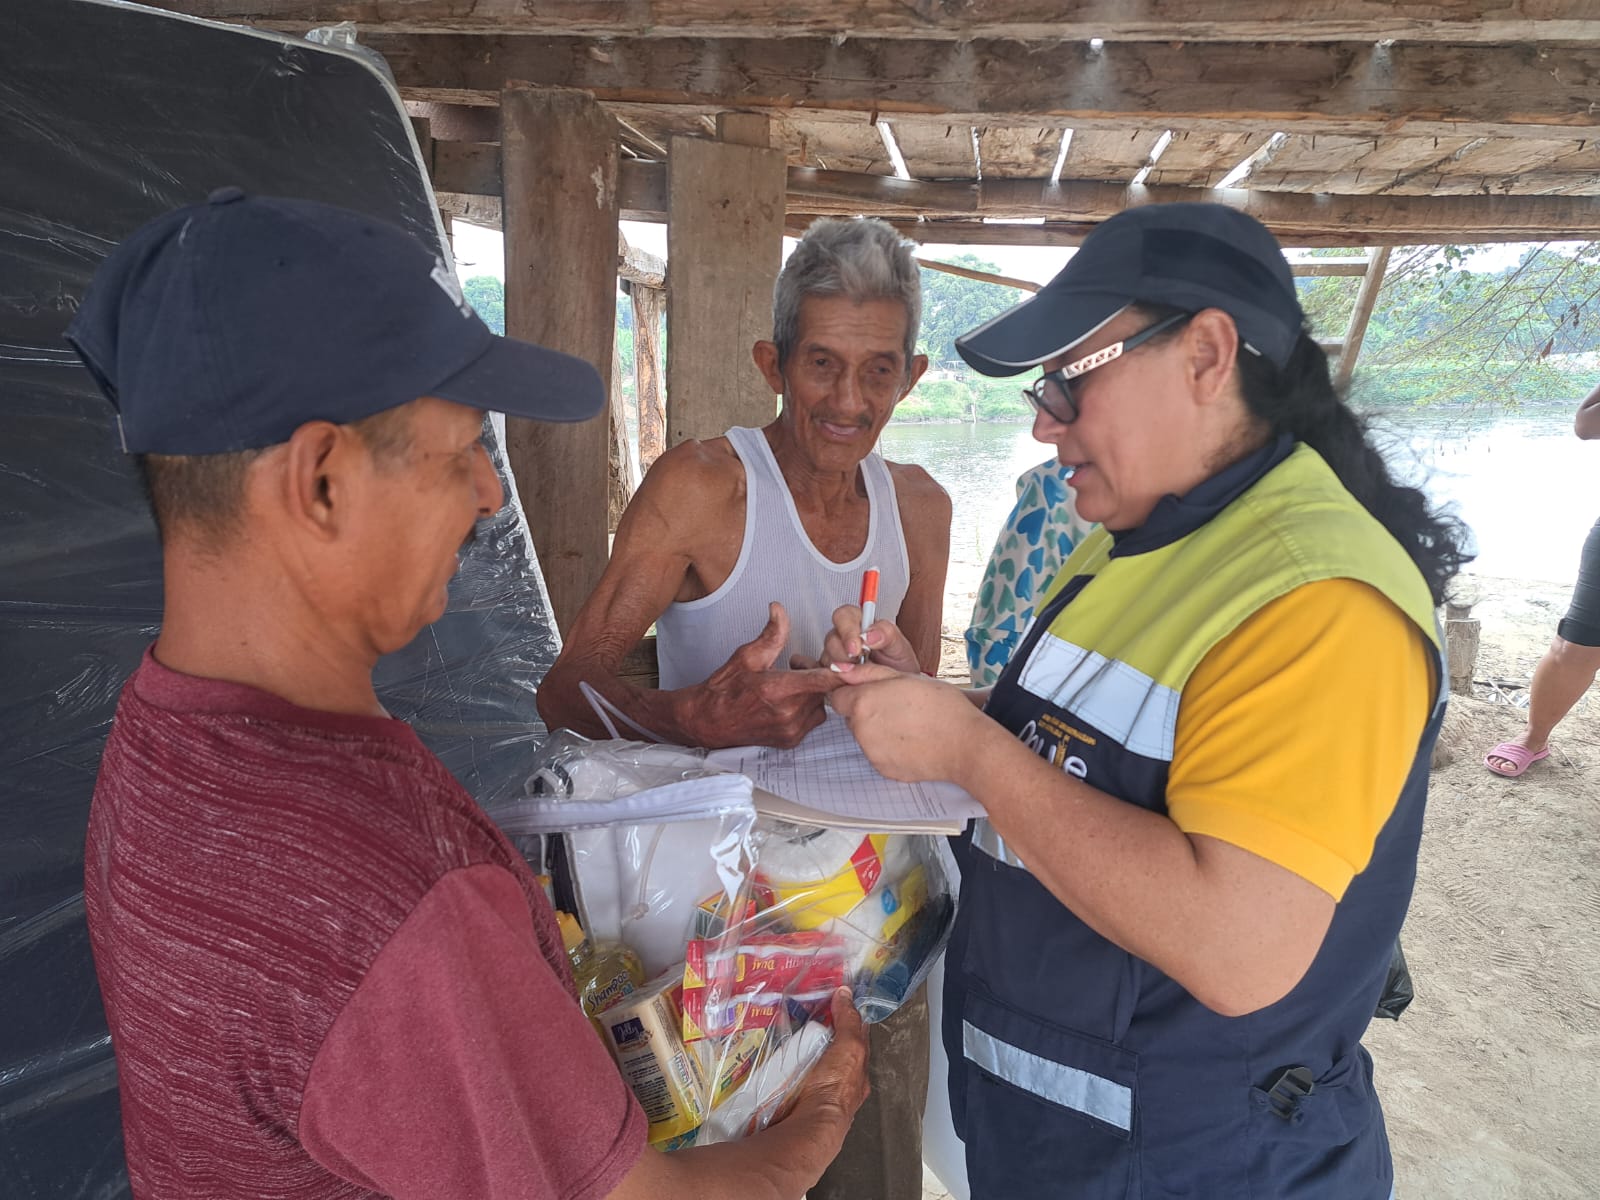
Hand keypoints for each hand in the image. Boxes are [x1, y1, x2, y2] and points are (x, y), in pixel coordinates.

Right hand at [681, 602, 842, 748]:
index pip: (823, 680)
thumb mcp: (748, 655)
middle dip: (818, 676)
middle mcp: (787, 713)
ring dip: (813, 694)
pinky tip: (789, 702)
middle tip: (799, 668)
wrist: (708, 721)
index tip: (849, 661)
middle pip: (823, 691)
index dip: (840, 669)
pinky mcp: (790, 741)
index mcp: (778, 689)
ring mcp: (790, 730)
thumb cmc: (724, 690)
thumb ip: (772, 634)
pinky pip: (812, 721)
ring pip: (820, 706)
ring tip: (792, 686)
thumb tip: (779, 610)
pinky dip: (807, 709)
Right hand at [779, 989, 869, 1128]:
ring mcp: (817, 1091)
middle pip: (831, 1050)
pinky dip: (783, 1065)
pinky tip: (771, 1056)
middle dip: (819, 1033)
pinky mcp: (795, 1098)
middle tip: (800, 1011)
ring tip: (780, 1029)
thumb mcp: (849, 1047)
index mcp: (857, 1071)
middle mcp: (839, 1083)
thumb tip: (845, 994)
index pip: (855, 1037)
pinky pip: (790, 1075)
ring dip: (798, 1049)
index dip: (846, 1017)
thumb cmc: (834, 1088)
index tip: (832, 997)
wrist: (810, 1126)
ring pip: (810, 1063)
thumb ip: (848, 1022)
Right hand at [818, 605, 921, 673]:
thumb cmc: (898, 664)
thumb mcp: (900, 646)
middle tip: (857, 662)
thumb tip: (869, 634)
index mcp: (859, 623)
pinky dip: (835, 681)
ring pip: (826, 658)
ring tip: (858, 674)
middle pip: (831, 638)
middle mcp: (844, 638)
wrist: (898, 689)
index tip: (857, 647)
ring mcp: (835, 657)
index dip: (847, 630)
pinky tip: (849, 683)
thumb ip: (887, 633)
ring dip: (840, 668)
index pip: (843, 616)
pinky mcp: (831, 676)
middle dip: (843, 652)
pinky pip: (824, 677)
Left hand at [828, 661, 988, 787]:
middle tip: (898, 706)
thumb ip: (869, 672)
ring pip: (864, 735)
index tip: (873, 692)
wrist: (965, 745)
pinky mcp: (882, 769)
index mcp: (864, 702)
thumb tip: (843, 669)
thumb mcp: (906, 676)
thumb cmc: (942, 707)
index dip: (854, 692)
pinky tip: (912, 740)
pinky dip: (889, 747)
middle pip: (851, 717)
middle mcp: (861, 729)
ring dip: (878, 729)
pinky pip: (877, 753)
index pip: (838, 696)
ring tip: (909, 724)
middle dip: (867, 710)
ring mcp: (871, 752)